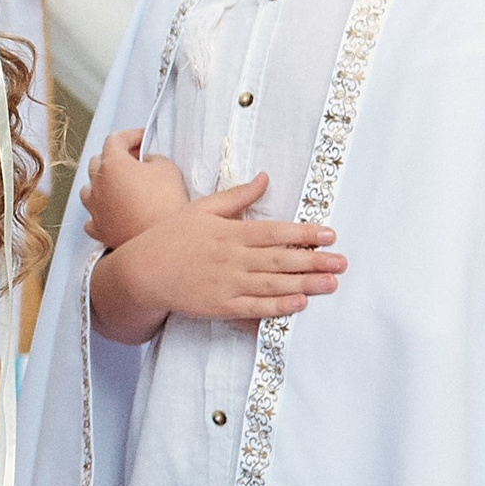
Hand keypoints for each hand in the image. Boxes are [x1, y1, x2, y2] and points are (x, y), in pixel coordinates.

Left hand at [81, 129, 188, 249]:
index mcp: (112, 164)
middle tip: (135, 160)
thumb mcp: (168, 168)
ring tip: (120, 187)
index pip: (115, 139)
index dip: (130, 135)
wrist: (164, 242)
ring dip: (102, 184)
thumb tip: (146, 162)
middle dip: (115, 157)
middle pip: (98, 161)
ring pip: (89, 189)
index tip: (142, 138)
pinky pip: (92, 218)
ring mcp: (95, 208)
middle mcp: (97, 185)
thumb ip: (153, 158)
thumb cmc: (166, 203)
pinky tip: (111, 212)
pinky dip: (100, 212)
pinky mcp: (99, 230)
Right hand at [92, 172, 345, 343]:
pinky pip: (254, 307)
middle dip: (315, 260)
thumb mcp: (202, 208)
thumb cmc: (171, 237)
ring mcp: (227, 283)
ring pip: (273, 283)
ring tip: (331, 283)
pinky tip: (299, 304)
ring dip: (305, 284)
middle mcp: (233, 257)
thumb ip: (237, 196)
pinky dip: (278, 307)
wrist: (141, 271)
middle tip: (342, 262)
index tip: (330, 235)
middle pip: (281, 258)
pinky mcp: (220, 306)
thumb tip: (265, 178)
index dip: (305, 233)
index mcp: (230, 231)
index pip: (275, 231)